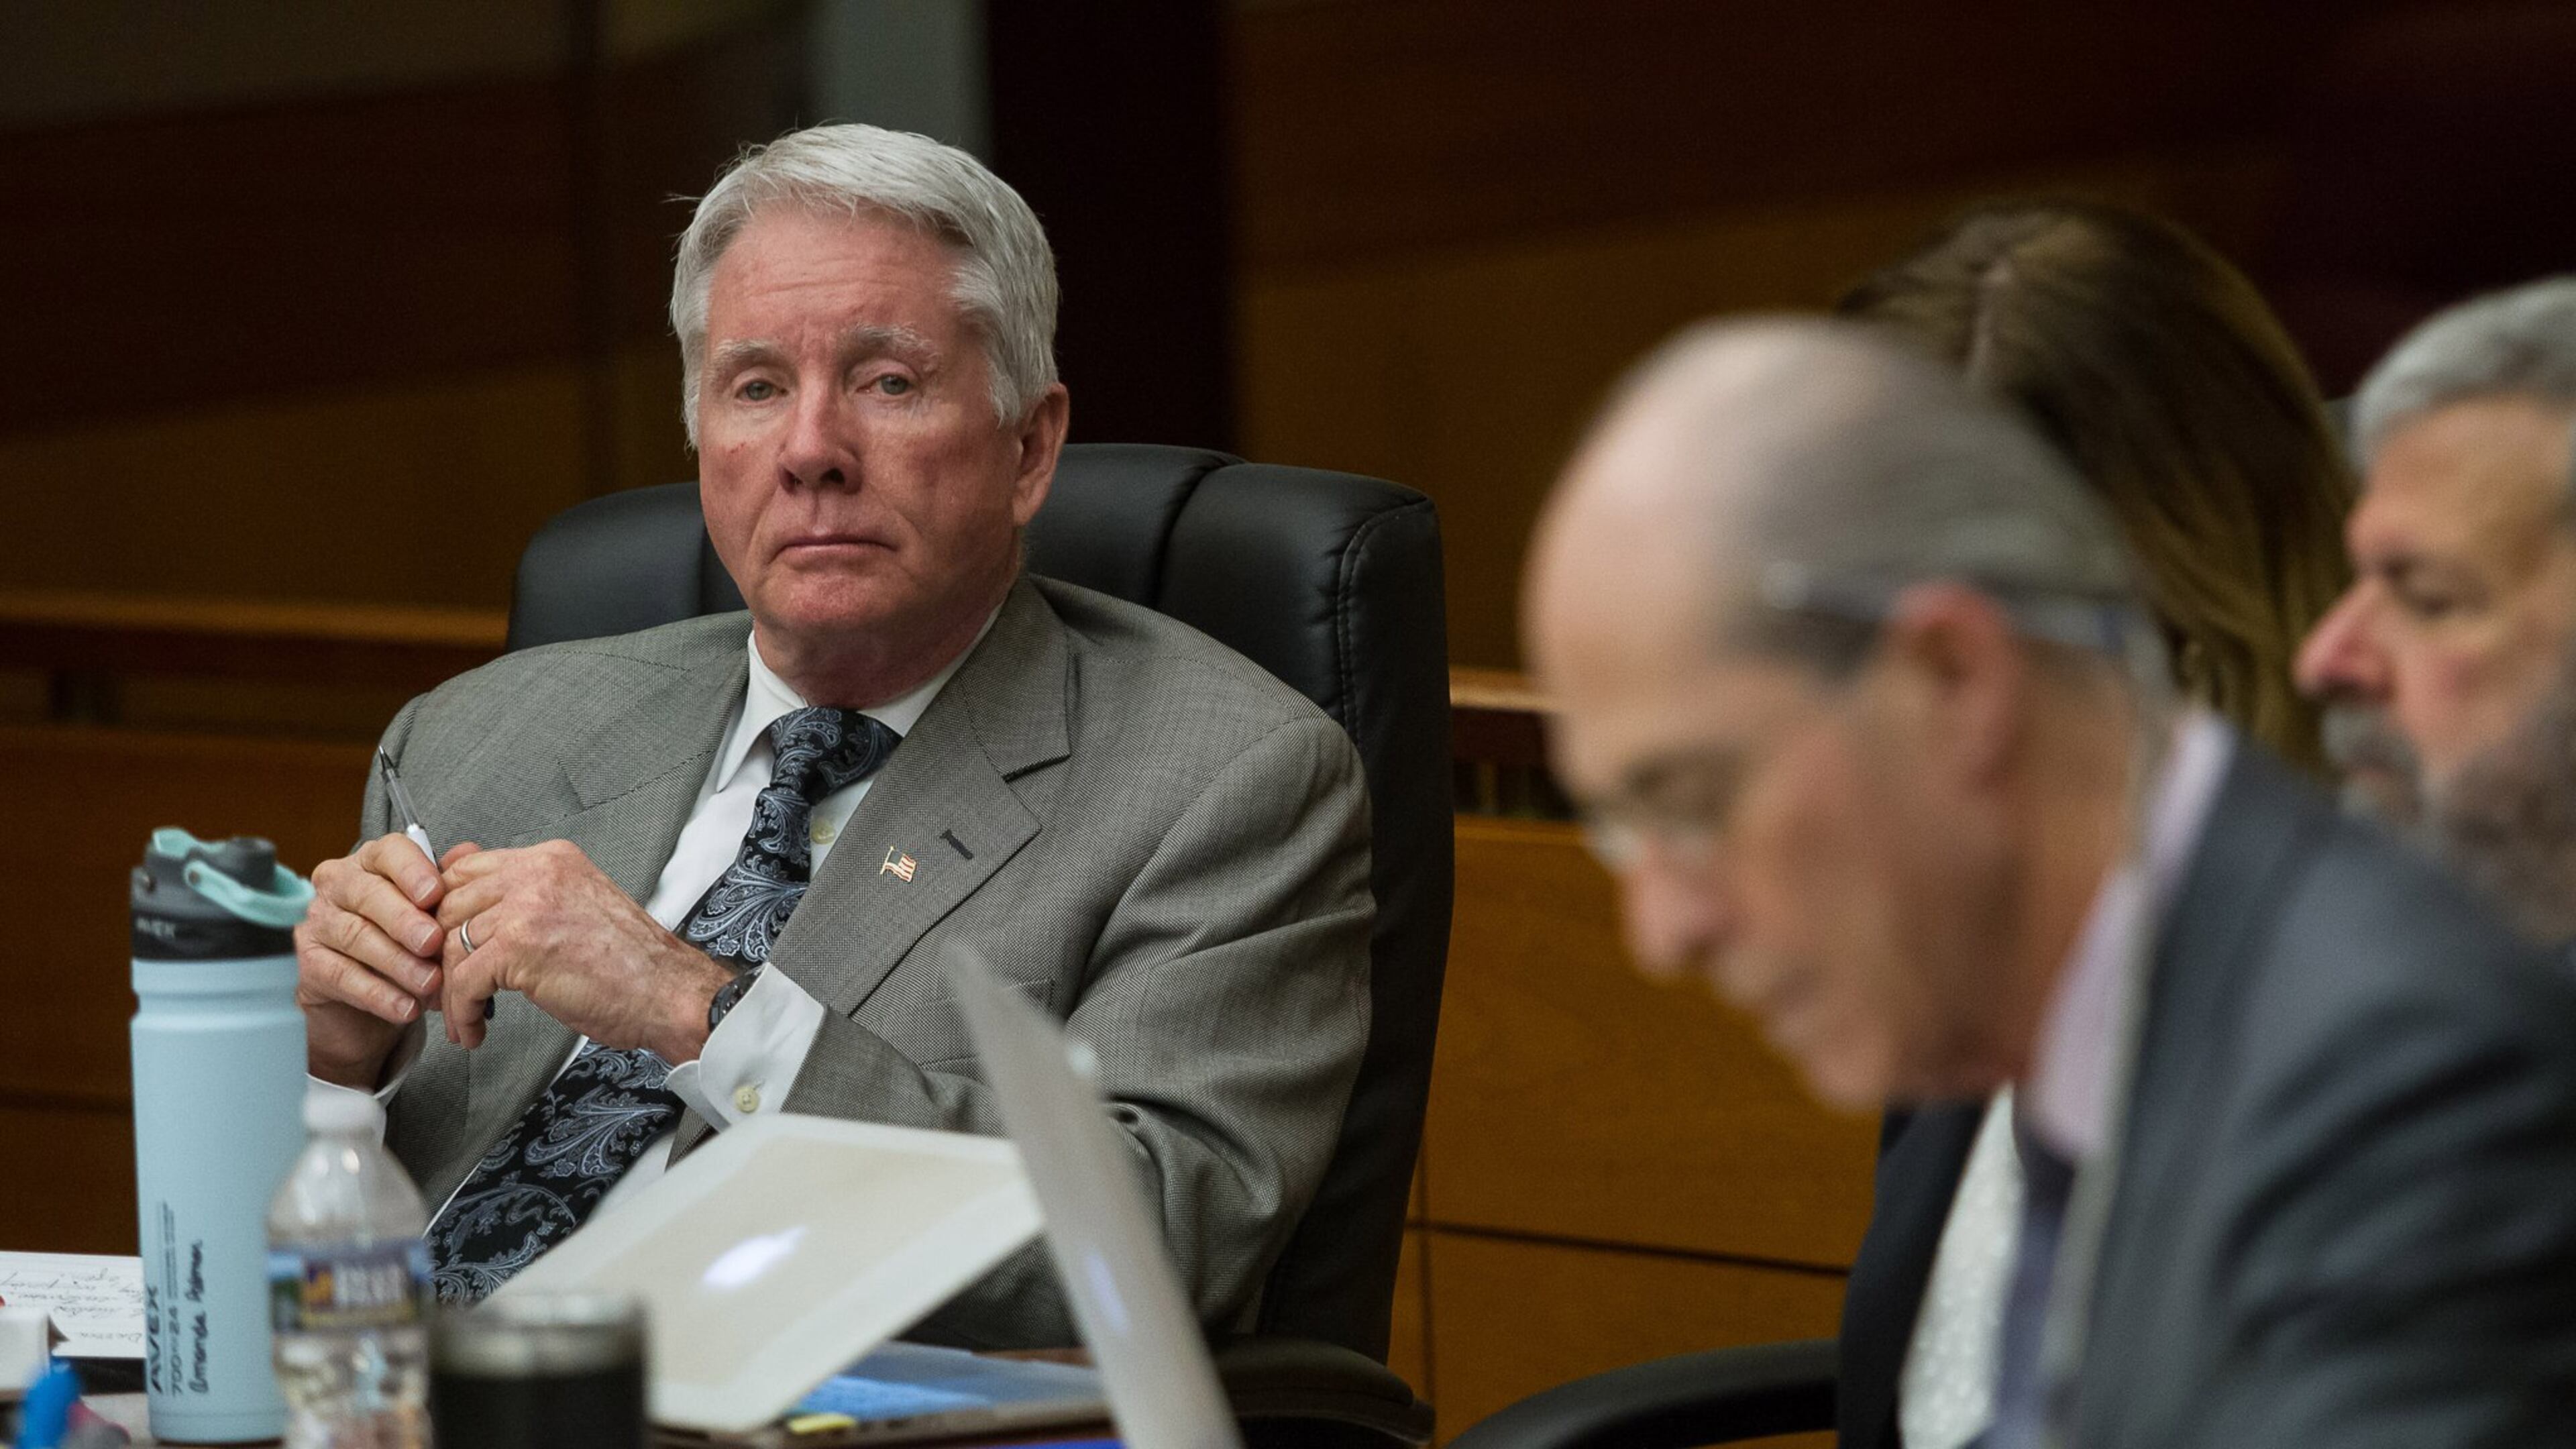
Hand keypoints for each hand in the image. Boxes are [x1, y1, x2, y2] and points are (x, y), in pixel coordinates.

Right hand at [296, 835, 477, 1086]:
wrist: (372, 991)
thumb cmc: (406, 939)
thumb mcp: (433, 911)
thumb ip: (450, 881)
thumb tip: (470, 852)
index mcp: (372, 862)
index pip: (388, 852)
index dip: (413, 872)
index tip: (436, 894)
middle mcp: (338, 885)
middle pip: (369, 895)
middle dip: (405, 921)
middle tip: (433, 942)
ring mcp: (318, 922)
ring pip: (357, 937)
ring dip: (398, 963)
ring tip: (430, 983)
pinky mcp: (309, 963)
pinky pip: (343, 977)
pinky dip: (379, 995)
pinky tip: (406, 1007)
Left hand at [434, 839, 732, 1061]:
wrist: (669, 993)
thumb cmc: (631, 962)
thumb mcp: (578, 906)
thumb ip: (529, 895)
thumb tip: (480, 898)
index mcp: (552, 859)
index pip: (467, 869)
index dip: (443, 910)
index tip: (443, 944)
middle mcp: (537, 873)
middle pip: (449, 904)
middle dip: (439, 953)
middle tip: (446, 987)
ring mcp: (527, 907)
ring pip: (452, 945)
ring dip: (450, 991)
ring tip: (465, 1017)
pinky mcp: (520, 948)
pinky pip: (464, 980)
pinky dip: (463, 1012)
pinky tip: (476, 1028)